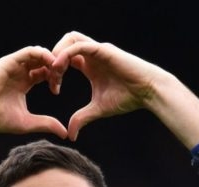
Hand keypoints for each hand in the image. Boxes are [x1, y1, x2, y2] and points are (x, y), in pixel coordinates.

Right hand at [0, 46, 67, 138]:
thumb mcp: (27, 123)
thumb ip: (46, 124)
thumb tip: (65, 133)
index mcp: (24, 84)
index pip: (44, 74)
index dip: (54, 79)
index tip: (57, 90)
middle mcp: (19, 72)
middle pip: (43, 62)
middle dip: (55, 68)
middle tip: (60, 78)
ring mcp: (14, 66)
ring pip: (38, 54)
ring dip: (51, 60)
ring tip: (57, 70)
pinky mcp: (9, 62)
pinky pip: (29, 51)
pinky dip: (42, 55)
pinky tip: (50, 64)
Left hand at [50, 31, 166, 140]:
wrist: (148, 92)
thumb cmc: (127, 98)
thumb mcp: (97, 110)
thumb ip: (82, 118)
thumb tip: (71, 135)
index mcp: (89, 65)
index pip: (64, 59)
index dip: (54, 72)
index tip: (54, 89)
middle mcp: (92, 54)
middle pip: (64, 43)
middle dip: (52, 58)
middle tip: (50, 78)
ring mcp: (98, 50)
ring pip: (70, 38)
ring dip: (58, 52)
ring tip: (54, 71)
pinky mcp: (103, 50)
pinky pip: (79, 46)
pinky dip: (66, 54)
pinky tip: (60, 69)